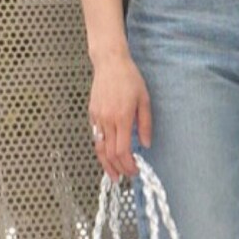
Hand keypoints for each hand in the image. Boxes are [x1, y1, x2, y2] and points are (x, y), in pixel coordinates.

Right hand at [88, 51, 151, 181]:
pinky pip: (96, 137)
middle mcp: (107, 120)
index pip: (122, 150)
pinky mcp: (92, 114)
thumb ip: (145, 124)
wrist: (110, 63)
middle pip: (109, 153)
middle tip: (127, 175)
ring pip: (99, 148)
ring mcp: (97, 118)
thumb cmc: (129, 78)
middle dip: (119, 168)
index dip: (128, 165)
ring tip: (113, 175)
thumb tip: (146, 144)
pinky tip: (107, 156)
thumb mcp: (144, 100)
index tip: (135, 170)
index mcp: (122, 118)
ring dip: (106, 164)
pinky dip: (101, 149)